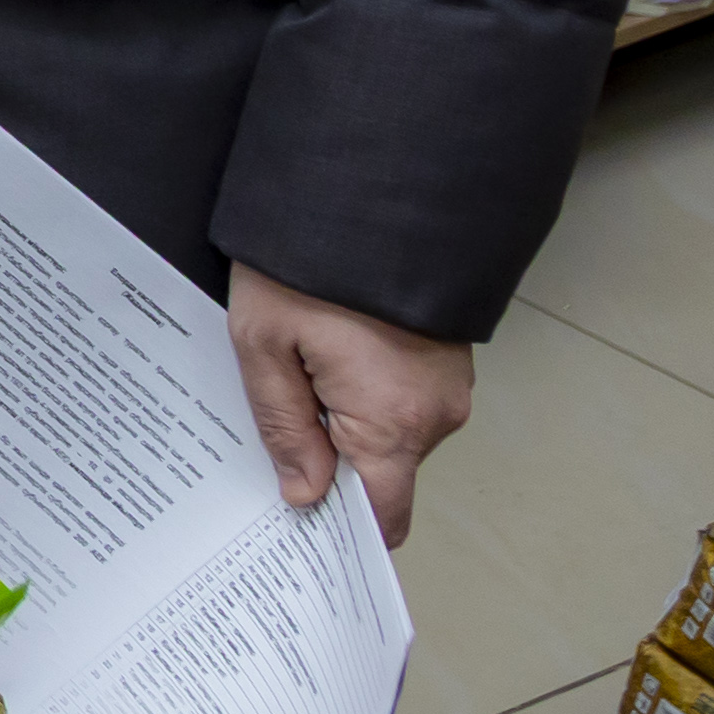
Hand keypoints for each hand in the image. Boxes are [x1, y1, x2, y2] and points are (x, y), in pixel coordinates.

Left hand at [225, 266, 475, 548]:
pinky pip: (402, 402)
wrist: (370, 186)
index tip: (296, 521)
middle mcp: (436, 414)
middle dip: (328, 462)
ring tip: (295, 376)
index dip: (338, 526)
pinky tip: (324, 360)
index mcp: (393, 422)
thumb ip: (284, 427)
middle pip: (380, 475)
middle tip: (274, 426)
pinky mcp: (447, 362)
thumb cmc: (307, 261)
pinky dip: (365, 395)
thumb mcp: (264, 344)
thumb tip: (306, 495)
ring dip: (343, 421)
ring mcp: (449, 387)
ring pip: (389, 437)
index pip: (381, 515)